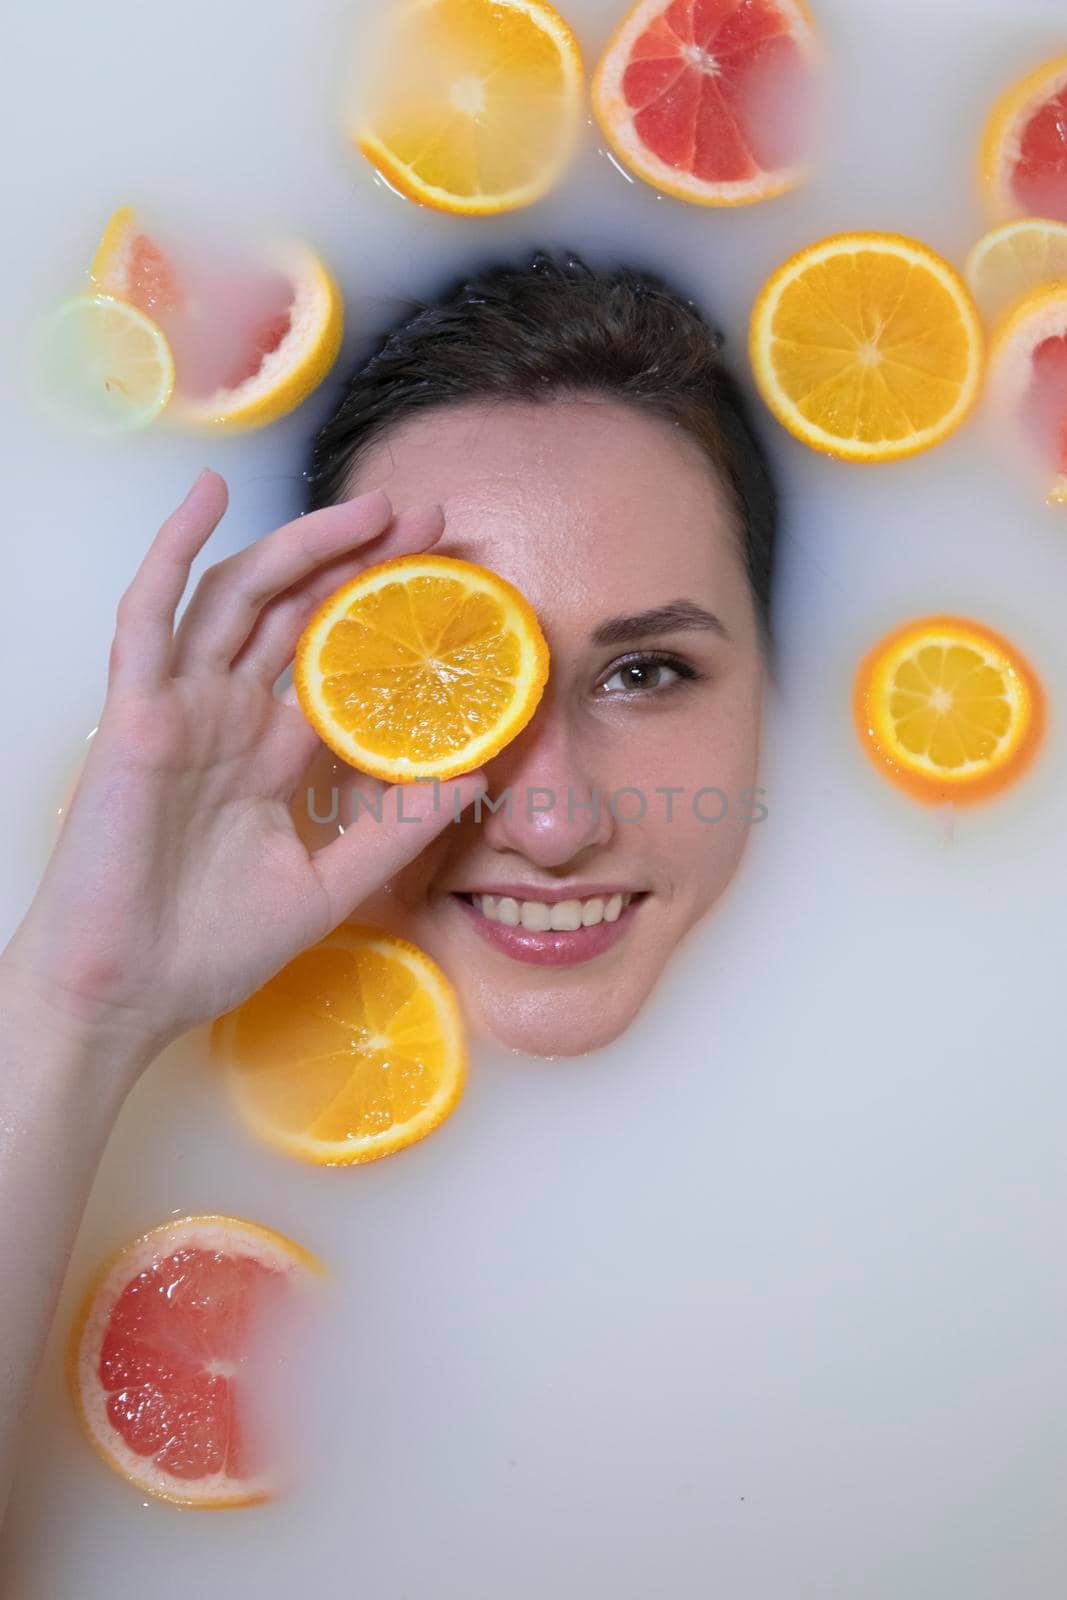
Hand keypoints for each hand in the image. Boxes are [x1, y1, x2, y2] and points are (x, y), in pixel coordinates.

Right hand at [3, 471, 485, 1072]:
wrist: (128, 995)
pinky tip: (205, 499)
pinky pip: (149, 617)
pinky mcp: (135, 713)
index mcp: (276, 751)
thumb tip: (476, 775)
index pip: (340, 659)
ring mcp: (184, 708)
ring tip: (367, 509)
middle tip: (429, 517)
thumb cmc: (213, 946)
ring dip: (300, 545)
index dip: (389, 615)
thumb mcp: (328, 886)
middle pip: (301, 611)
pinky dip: (171, 552)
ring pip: (241, 597)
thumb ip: (394, 830)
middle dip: (362, 561)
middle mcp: (233, 716)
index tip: (452, 576)